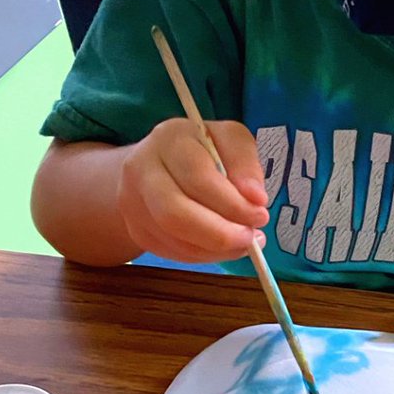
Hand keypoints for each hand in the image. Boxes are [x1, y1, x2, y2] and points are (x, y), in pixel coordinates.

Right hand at [117, 119, 268, 262]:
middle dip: (219, 234)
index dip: (232, 202)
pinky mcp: (136, 229)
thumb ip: (245, 162)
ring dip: (215, 249)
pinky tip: (222, 246)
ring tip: (243, 243)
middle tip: (251, 239)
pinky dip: (203, 255)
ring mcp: (133, 202)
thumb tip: (255, 198)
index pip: (198, 177)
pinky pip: (171, 251)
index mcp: (169, 139)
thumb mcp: (230, 140)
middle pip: (174, 213)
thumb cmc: (203, 148)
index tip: (260, 213)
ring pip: (172, 238)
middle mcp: (141, 169)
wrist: (159, 162)